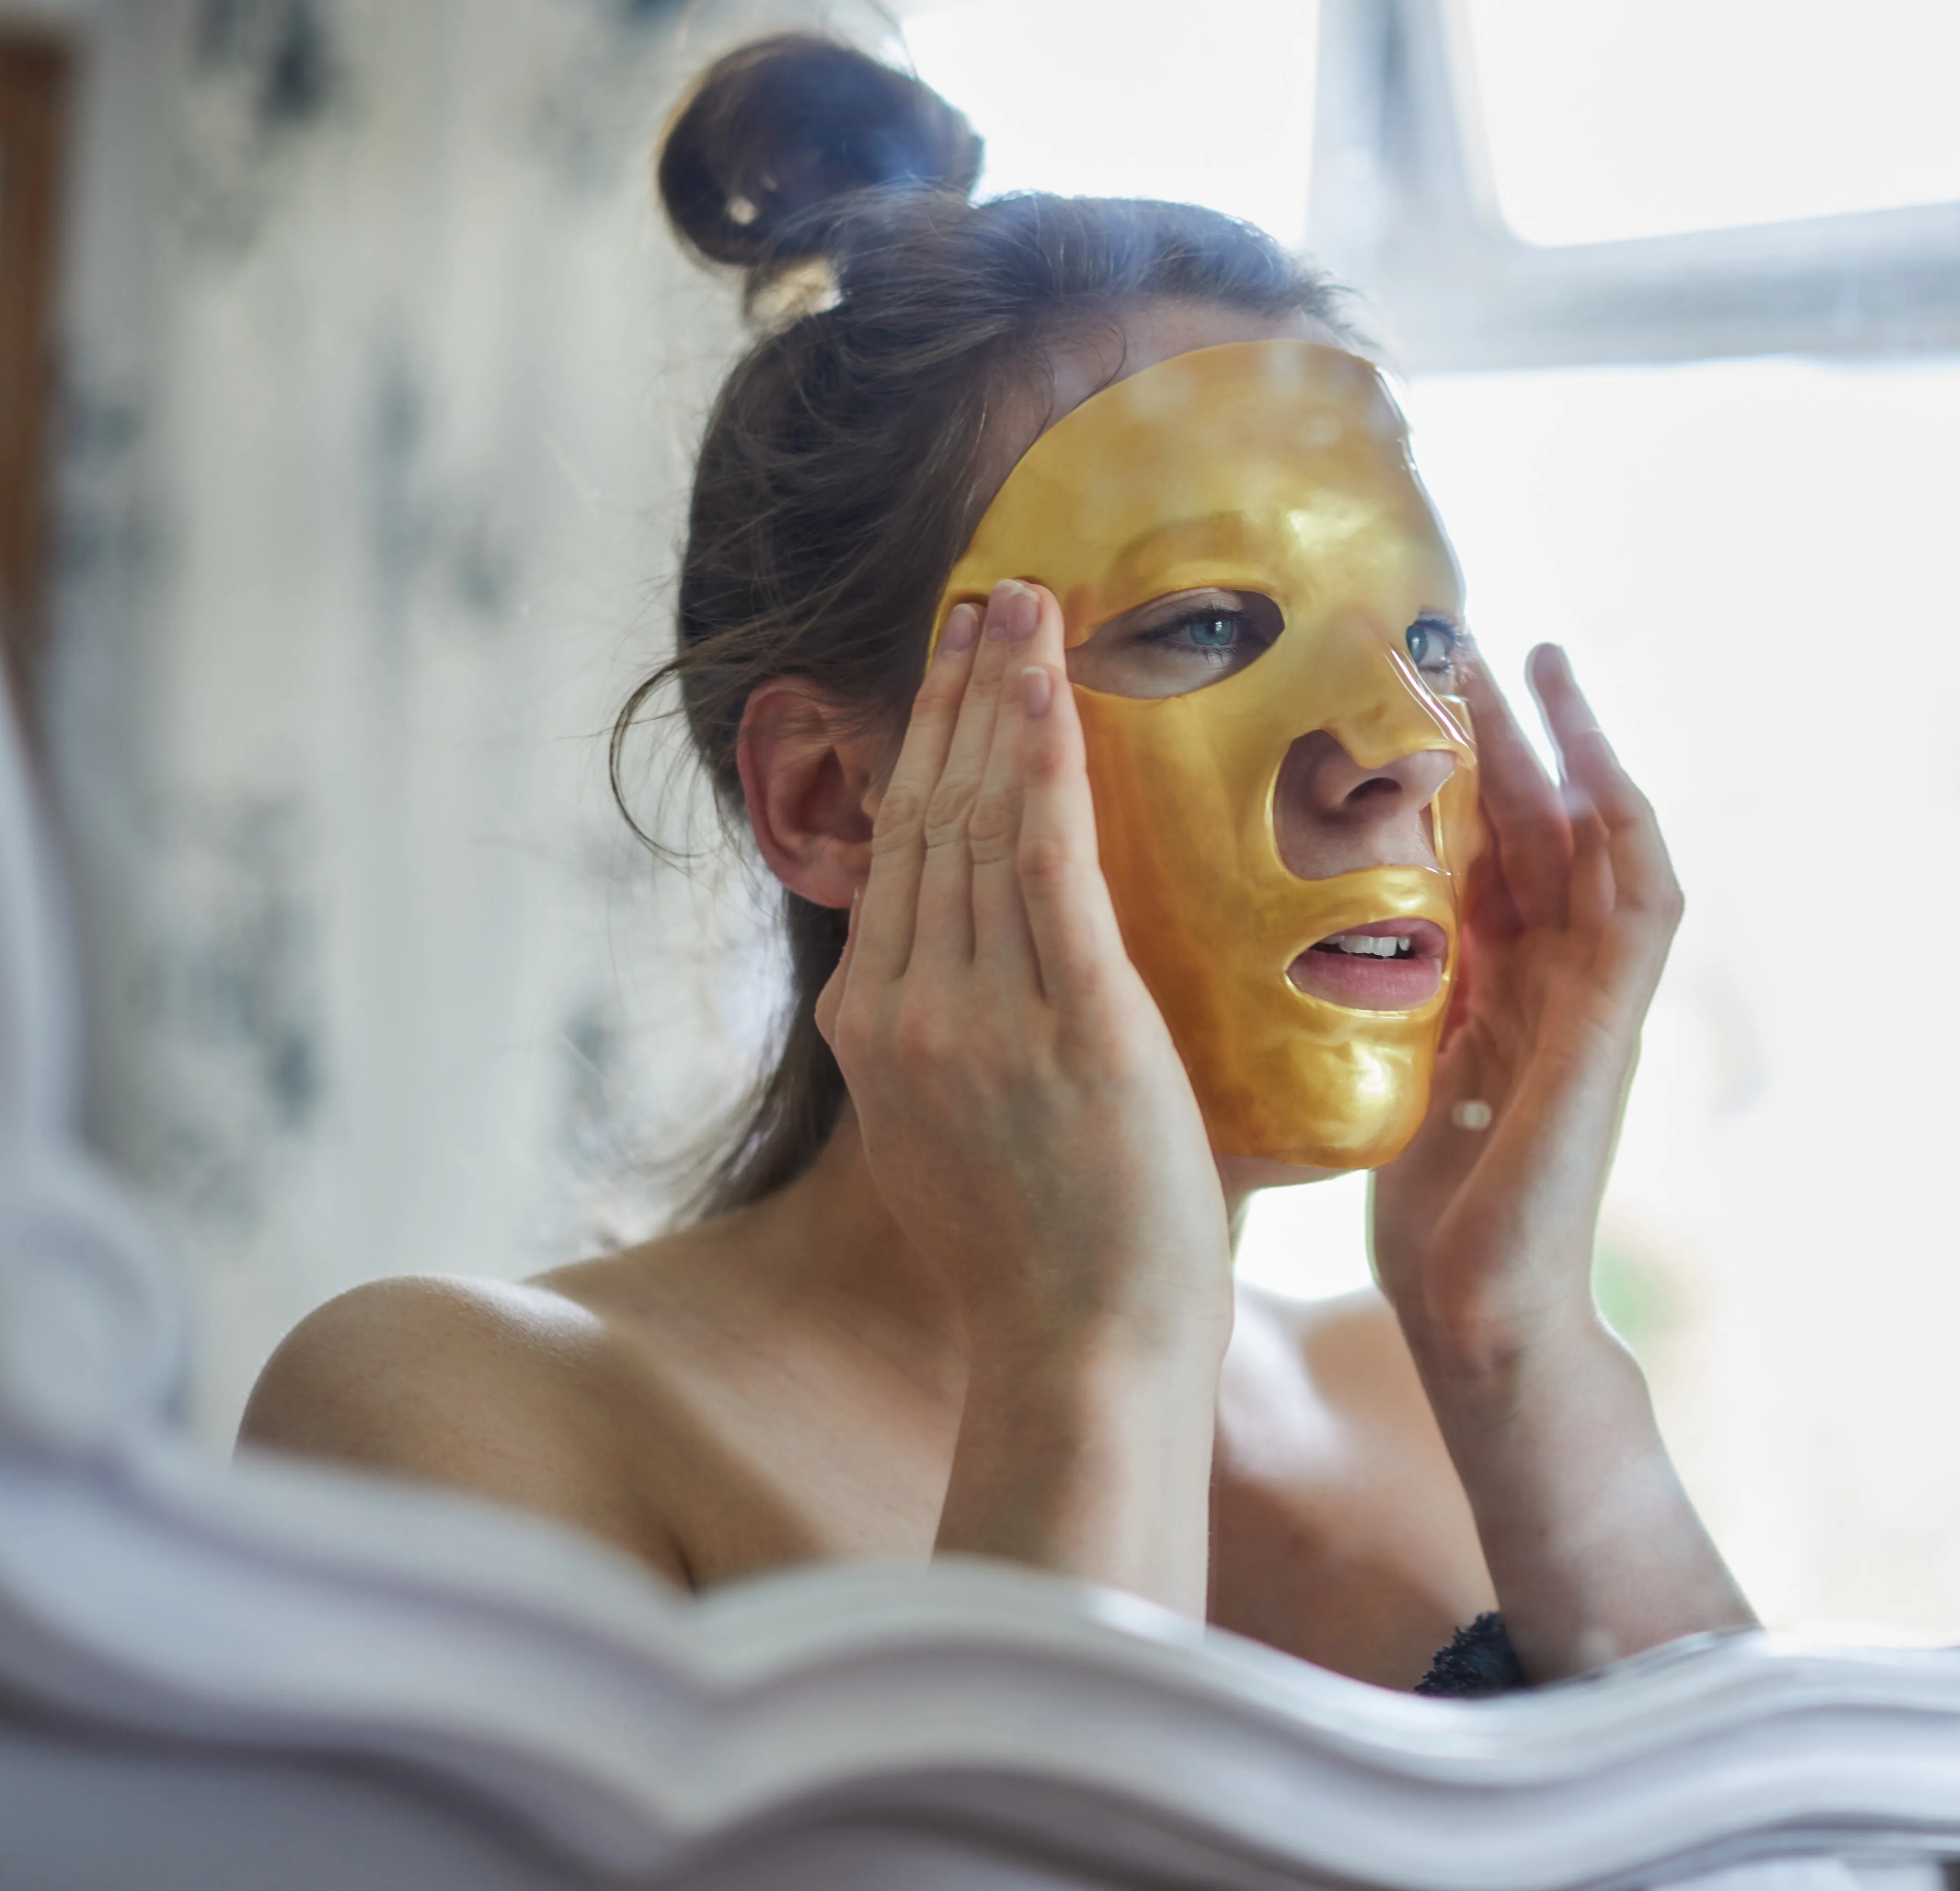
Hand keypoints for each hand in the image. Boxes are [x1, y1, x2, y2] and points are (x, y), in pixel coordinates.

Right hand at [815, 579, 1229, 1605]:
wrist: (1084, 1359)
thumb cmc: (1052, 1270)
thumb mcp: (960, 1148)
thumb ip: (959, 1060)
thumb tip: (988, 1000)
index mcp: (876, 1041)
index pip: (896, 864)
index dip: (920, 756)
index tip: (946, 680)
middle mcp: (906, 1011)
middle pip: (923, 818)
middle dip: (951, 698)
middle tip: (983, 601)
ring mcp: (978, 1012)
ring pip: (975, 816)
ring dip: (997, 697)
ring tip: (1020, 605)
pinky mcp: (1068, 1017)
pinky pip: (1042, 853)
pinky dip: (1041, 754)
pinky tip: (1048, 680)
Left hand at [1367, 645, 1750, 1675]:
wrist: (1480, 1313)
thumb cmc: (1420, 1215)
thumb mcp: (1372, 1069)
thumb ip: (1361, 996)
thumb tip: (1261, 934)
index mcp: (1486, 982)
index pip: (1472, 845)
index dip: (1441, 766)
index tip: (1389, 685)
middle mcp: (1547, 975)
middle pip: (1536, 818)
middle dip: (1504, 727)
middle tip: (1456, 630)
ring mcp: (1592, 995)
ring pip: (1598, 833)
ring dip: (1574, 744)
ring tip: (1533, 657)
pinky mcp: (1617, 1020)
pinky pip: (1643, 897)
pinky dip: (1625, 820)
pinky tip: (1596, 757)